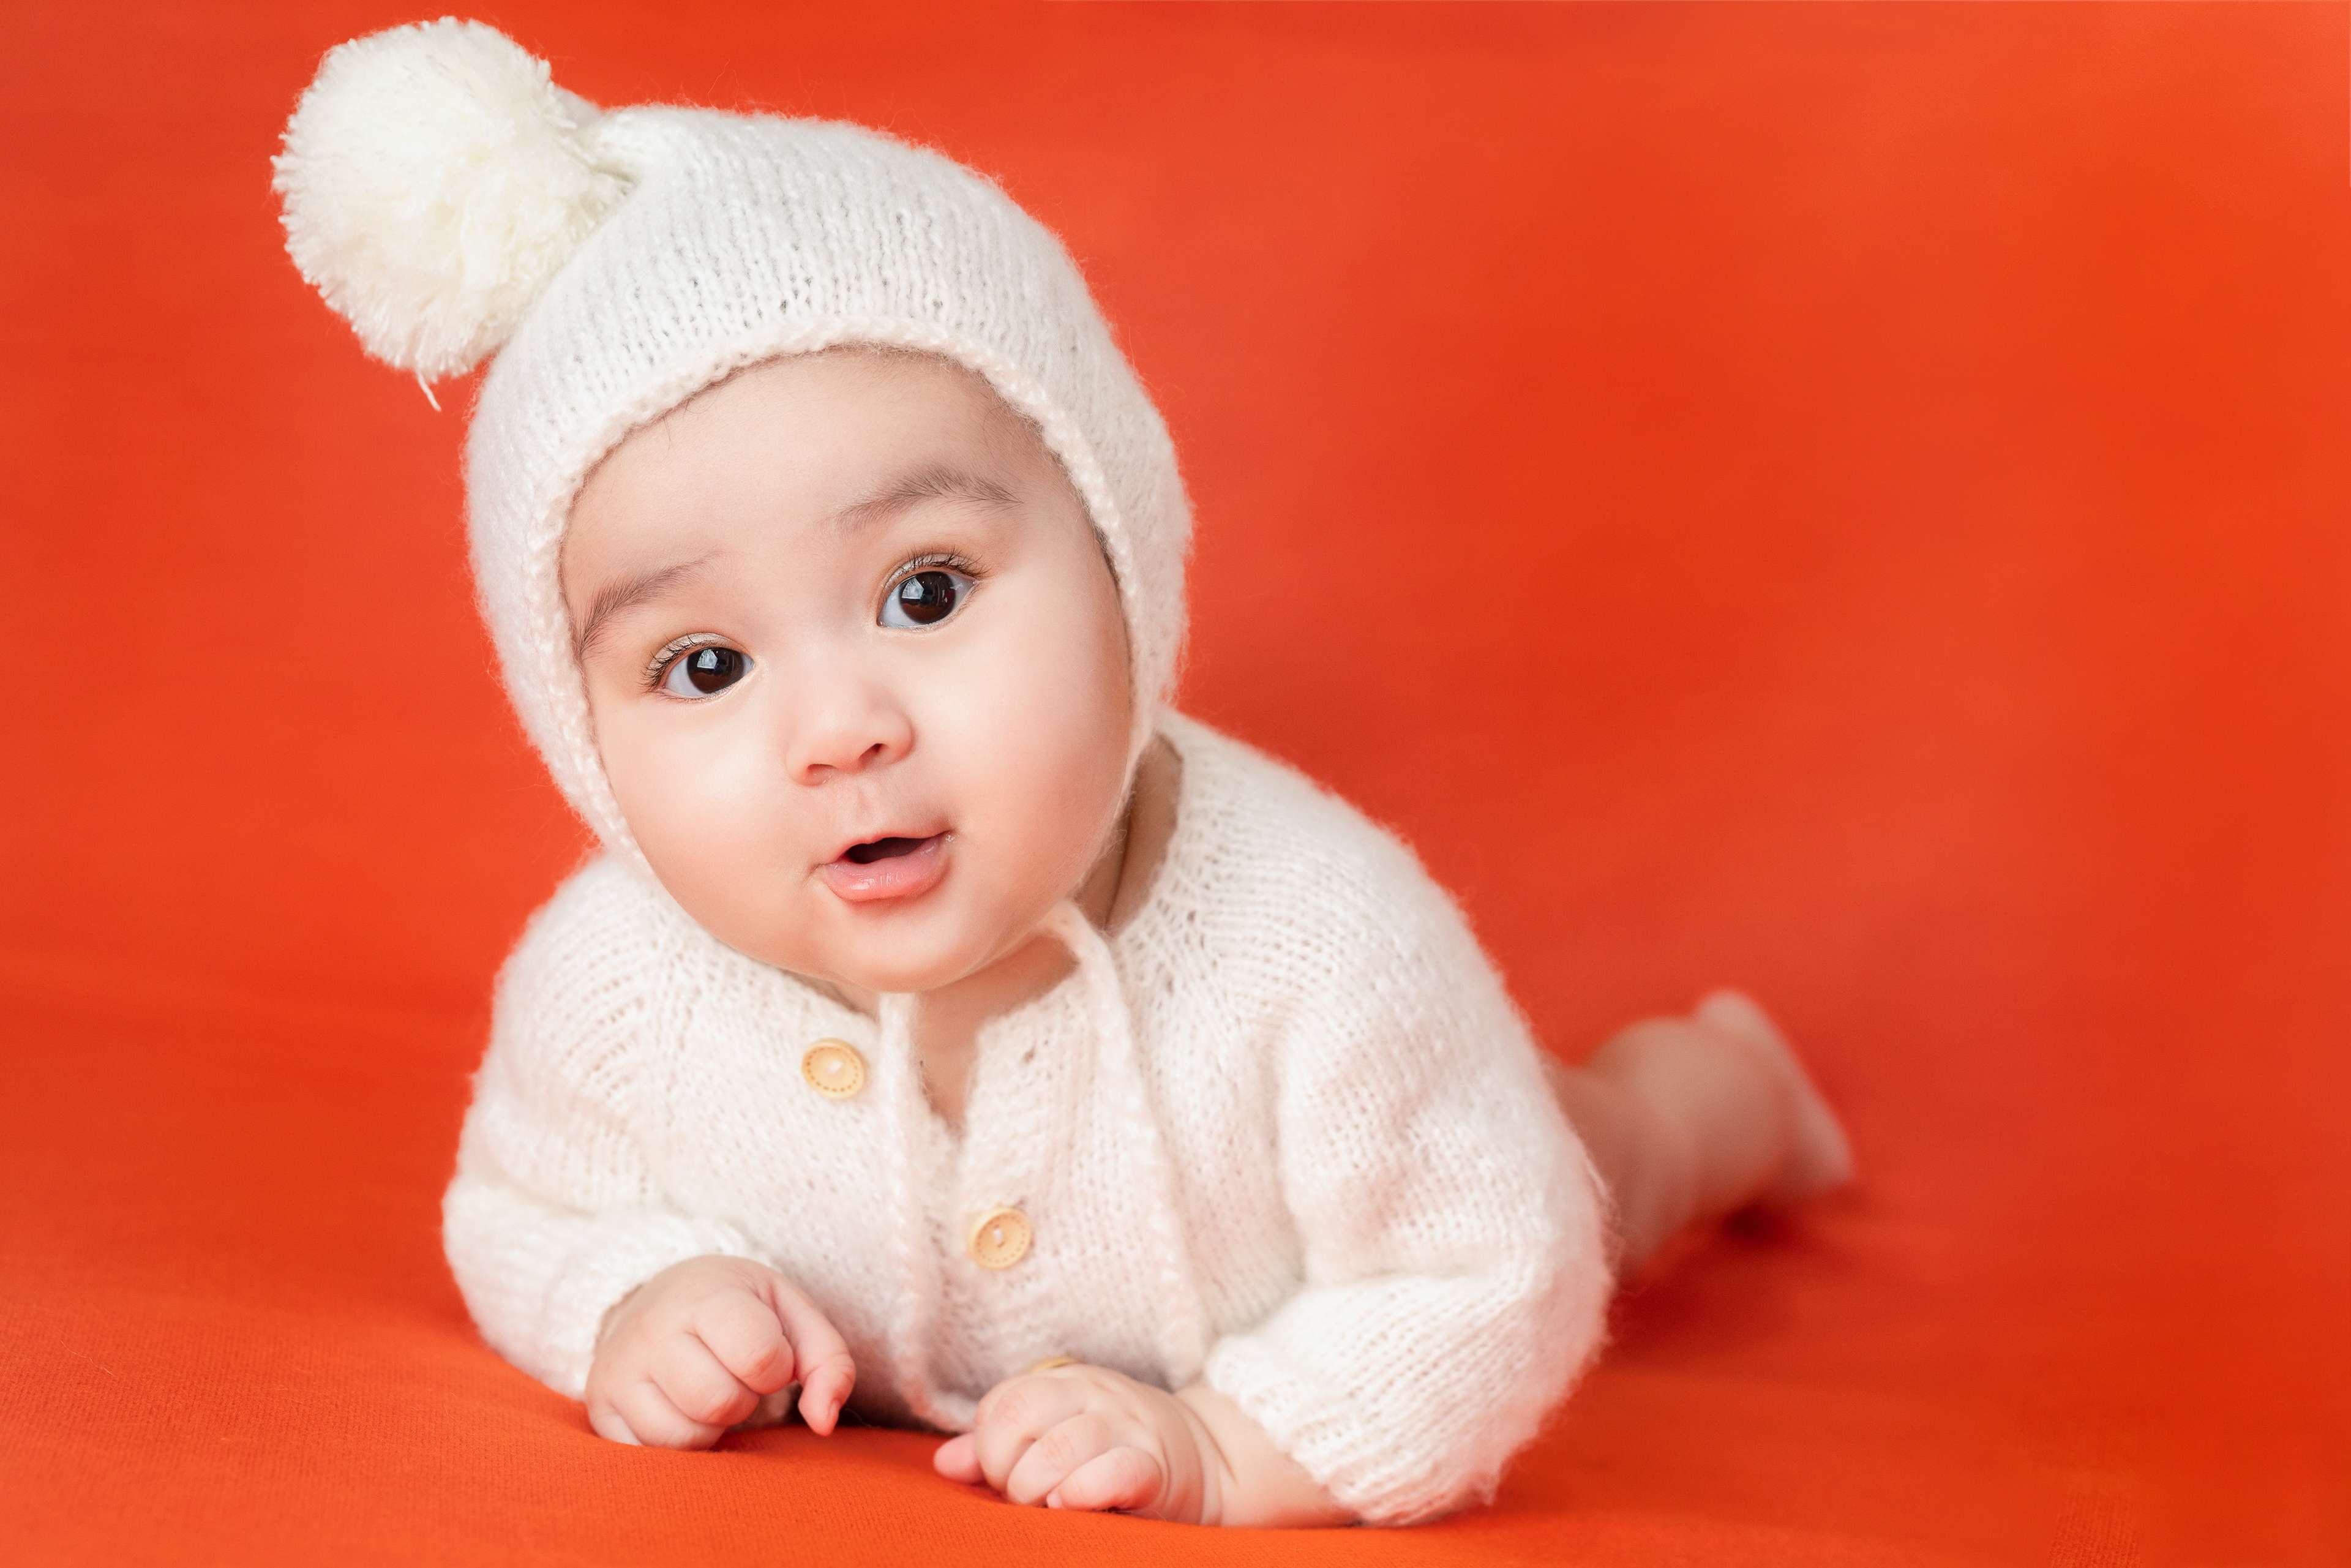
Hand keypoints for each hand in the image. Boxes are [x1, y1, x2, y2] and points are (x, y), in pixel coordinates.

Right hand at [585, 1255, 854, 1448]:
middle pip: (719, 1402)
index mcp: (703, 1295)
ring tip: (707, 1389)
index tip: (767, 1354)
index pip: (758, 1356)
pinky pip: (649, 1458)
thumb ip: (830, 1362)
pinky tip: (680, 1410)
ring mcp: (618, 1373)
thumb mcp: (792, 1313)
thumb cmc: (740, 1311)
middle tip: (734, 1374)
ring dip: (711, 1426)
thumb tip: (825, 1423)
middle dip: (743, 1398)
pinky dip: (678, 1445)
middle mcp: (650, 1331)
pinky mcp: (600, 1411)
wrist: (659, 1299)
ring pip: (682, 1437)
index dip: (777, 1367)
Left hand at [933, 1363, 1219, 1521]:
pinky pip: (1111, 1472)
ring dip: (1038, 1489)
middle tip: (1024, 1495)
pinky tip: (1075, 1505)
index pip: (1002, 1401)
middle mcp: (1095, 1396)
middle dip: (1005, 1468)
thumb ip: (1002, 1447)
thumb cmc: (1118, 1452)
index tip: (1004, 1476)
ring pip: (1058, 1450)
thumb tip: (946, 1462)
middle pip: (1020, 1415)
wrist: (1214, 1461)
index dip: (989, 1446)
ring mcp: (1127, 1428)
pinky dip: (1083, 1493)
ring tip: (1050, 1506)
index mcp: (1067, 1383)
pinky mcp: (1156, 1467)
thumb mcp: (1060, 1435)